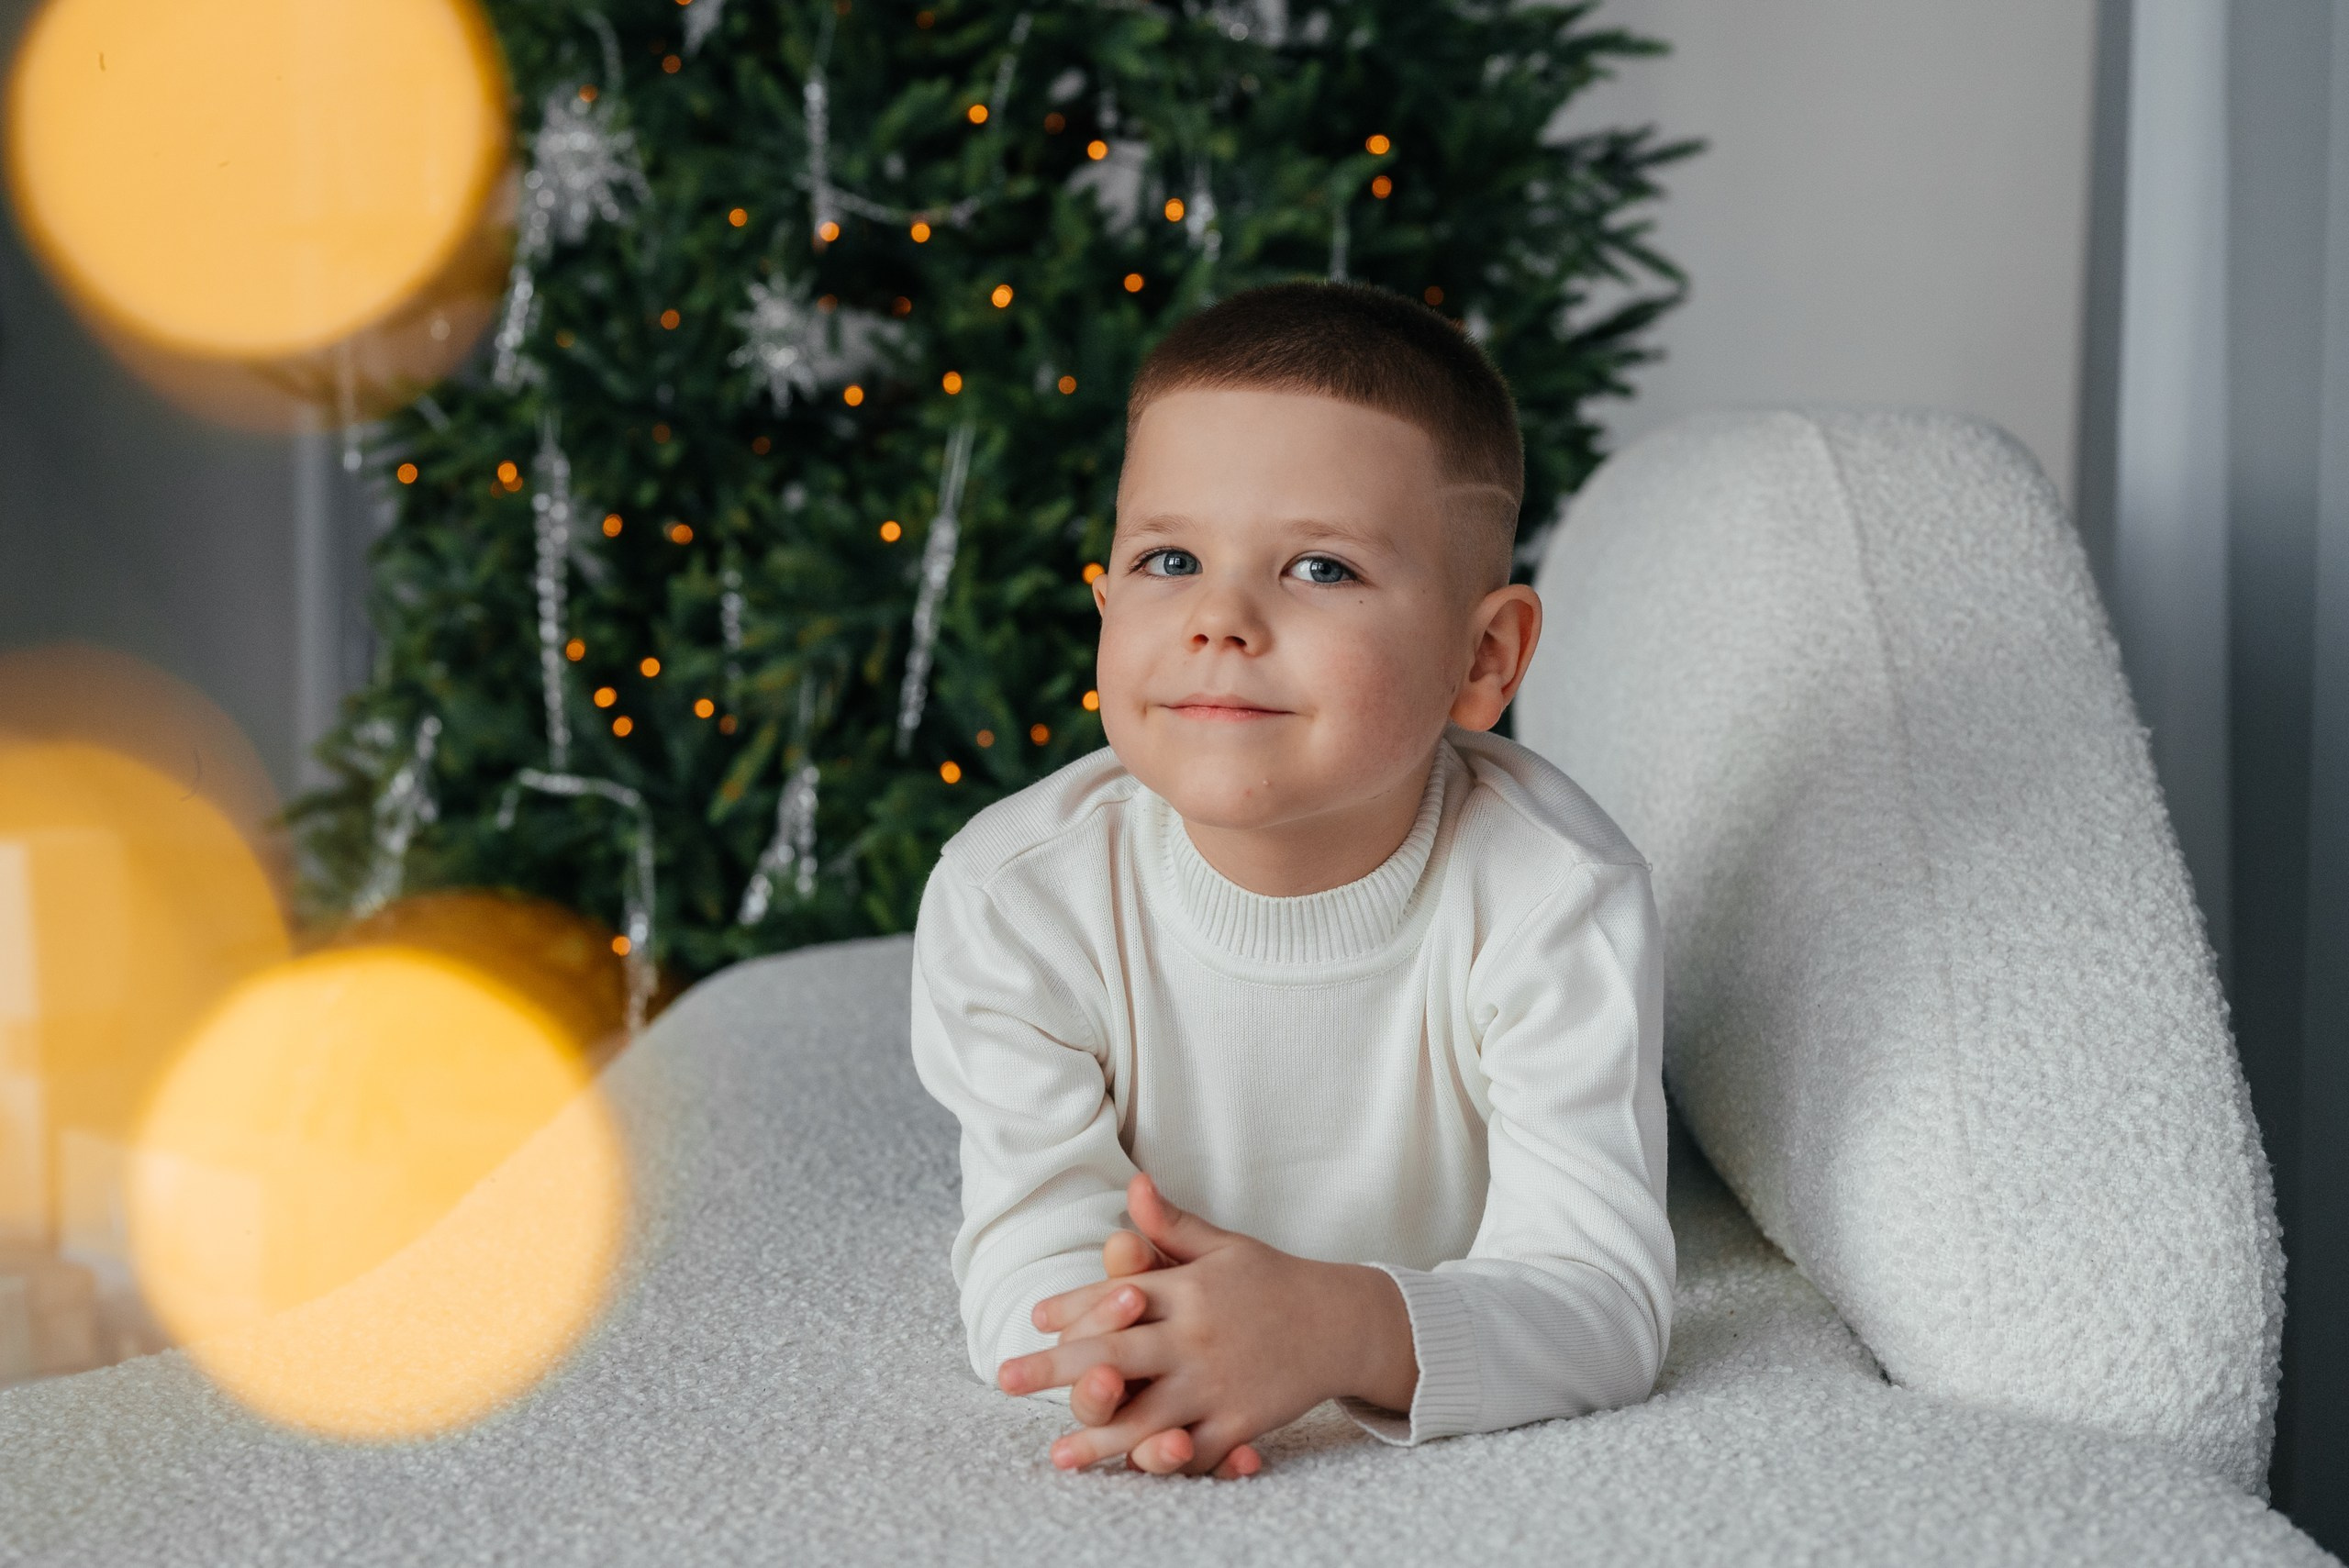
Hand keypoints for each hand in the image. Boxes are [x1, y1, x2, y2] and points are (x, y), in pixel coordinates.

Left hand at [1002, 1173, 1415, 1476]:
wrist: (1342, 1323)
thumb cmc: (1272, 1281)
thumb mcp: (1223, 1246)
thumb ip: (1171, 1225)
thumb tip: (1133, 1182)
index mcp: (1187, 1289)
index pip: (1117, 1295)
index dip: (1073, 1307)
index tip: (1035, 1319)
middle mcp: (1196, 1336)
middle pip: (1114, 1354)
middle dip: (1056, 1370)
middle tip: (1005, 1380)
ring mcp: (1218, 1383)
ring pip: (1148, 1416)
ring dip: (1097, 1437)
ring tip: (1056, 1456)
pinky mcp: (1242, 1420)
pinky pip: (1198, 1450)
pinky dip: (1164, 1464)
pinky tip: (1129, 1476)